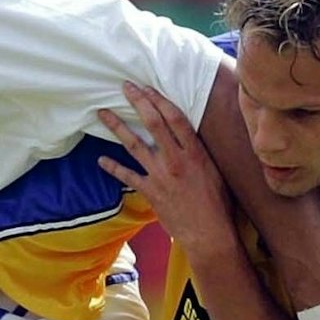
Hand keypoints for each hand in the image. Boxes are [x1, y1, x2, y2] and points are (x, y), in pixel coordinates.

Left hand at [96, 82, 238, 251]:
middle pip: (153, 124)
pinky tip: (101, 160)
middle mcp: (175, 160)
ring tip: (102, 113)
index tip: (148, 87)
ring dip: (117, 127)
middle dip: (138, 102)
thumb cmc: (218, 203)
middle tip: (125, 87)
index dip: (160, 100)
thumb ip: (200, 152)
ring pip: (134, 145)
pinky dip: (113, 168)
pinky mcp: (150, 191)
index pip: (175, 118)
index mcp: (195, 152)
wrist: (208, 233)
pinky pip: (128, 176)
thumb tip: (190, 136)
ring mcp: (160, 175)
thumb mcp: (215, 171)